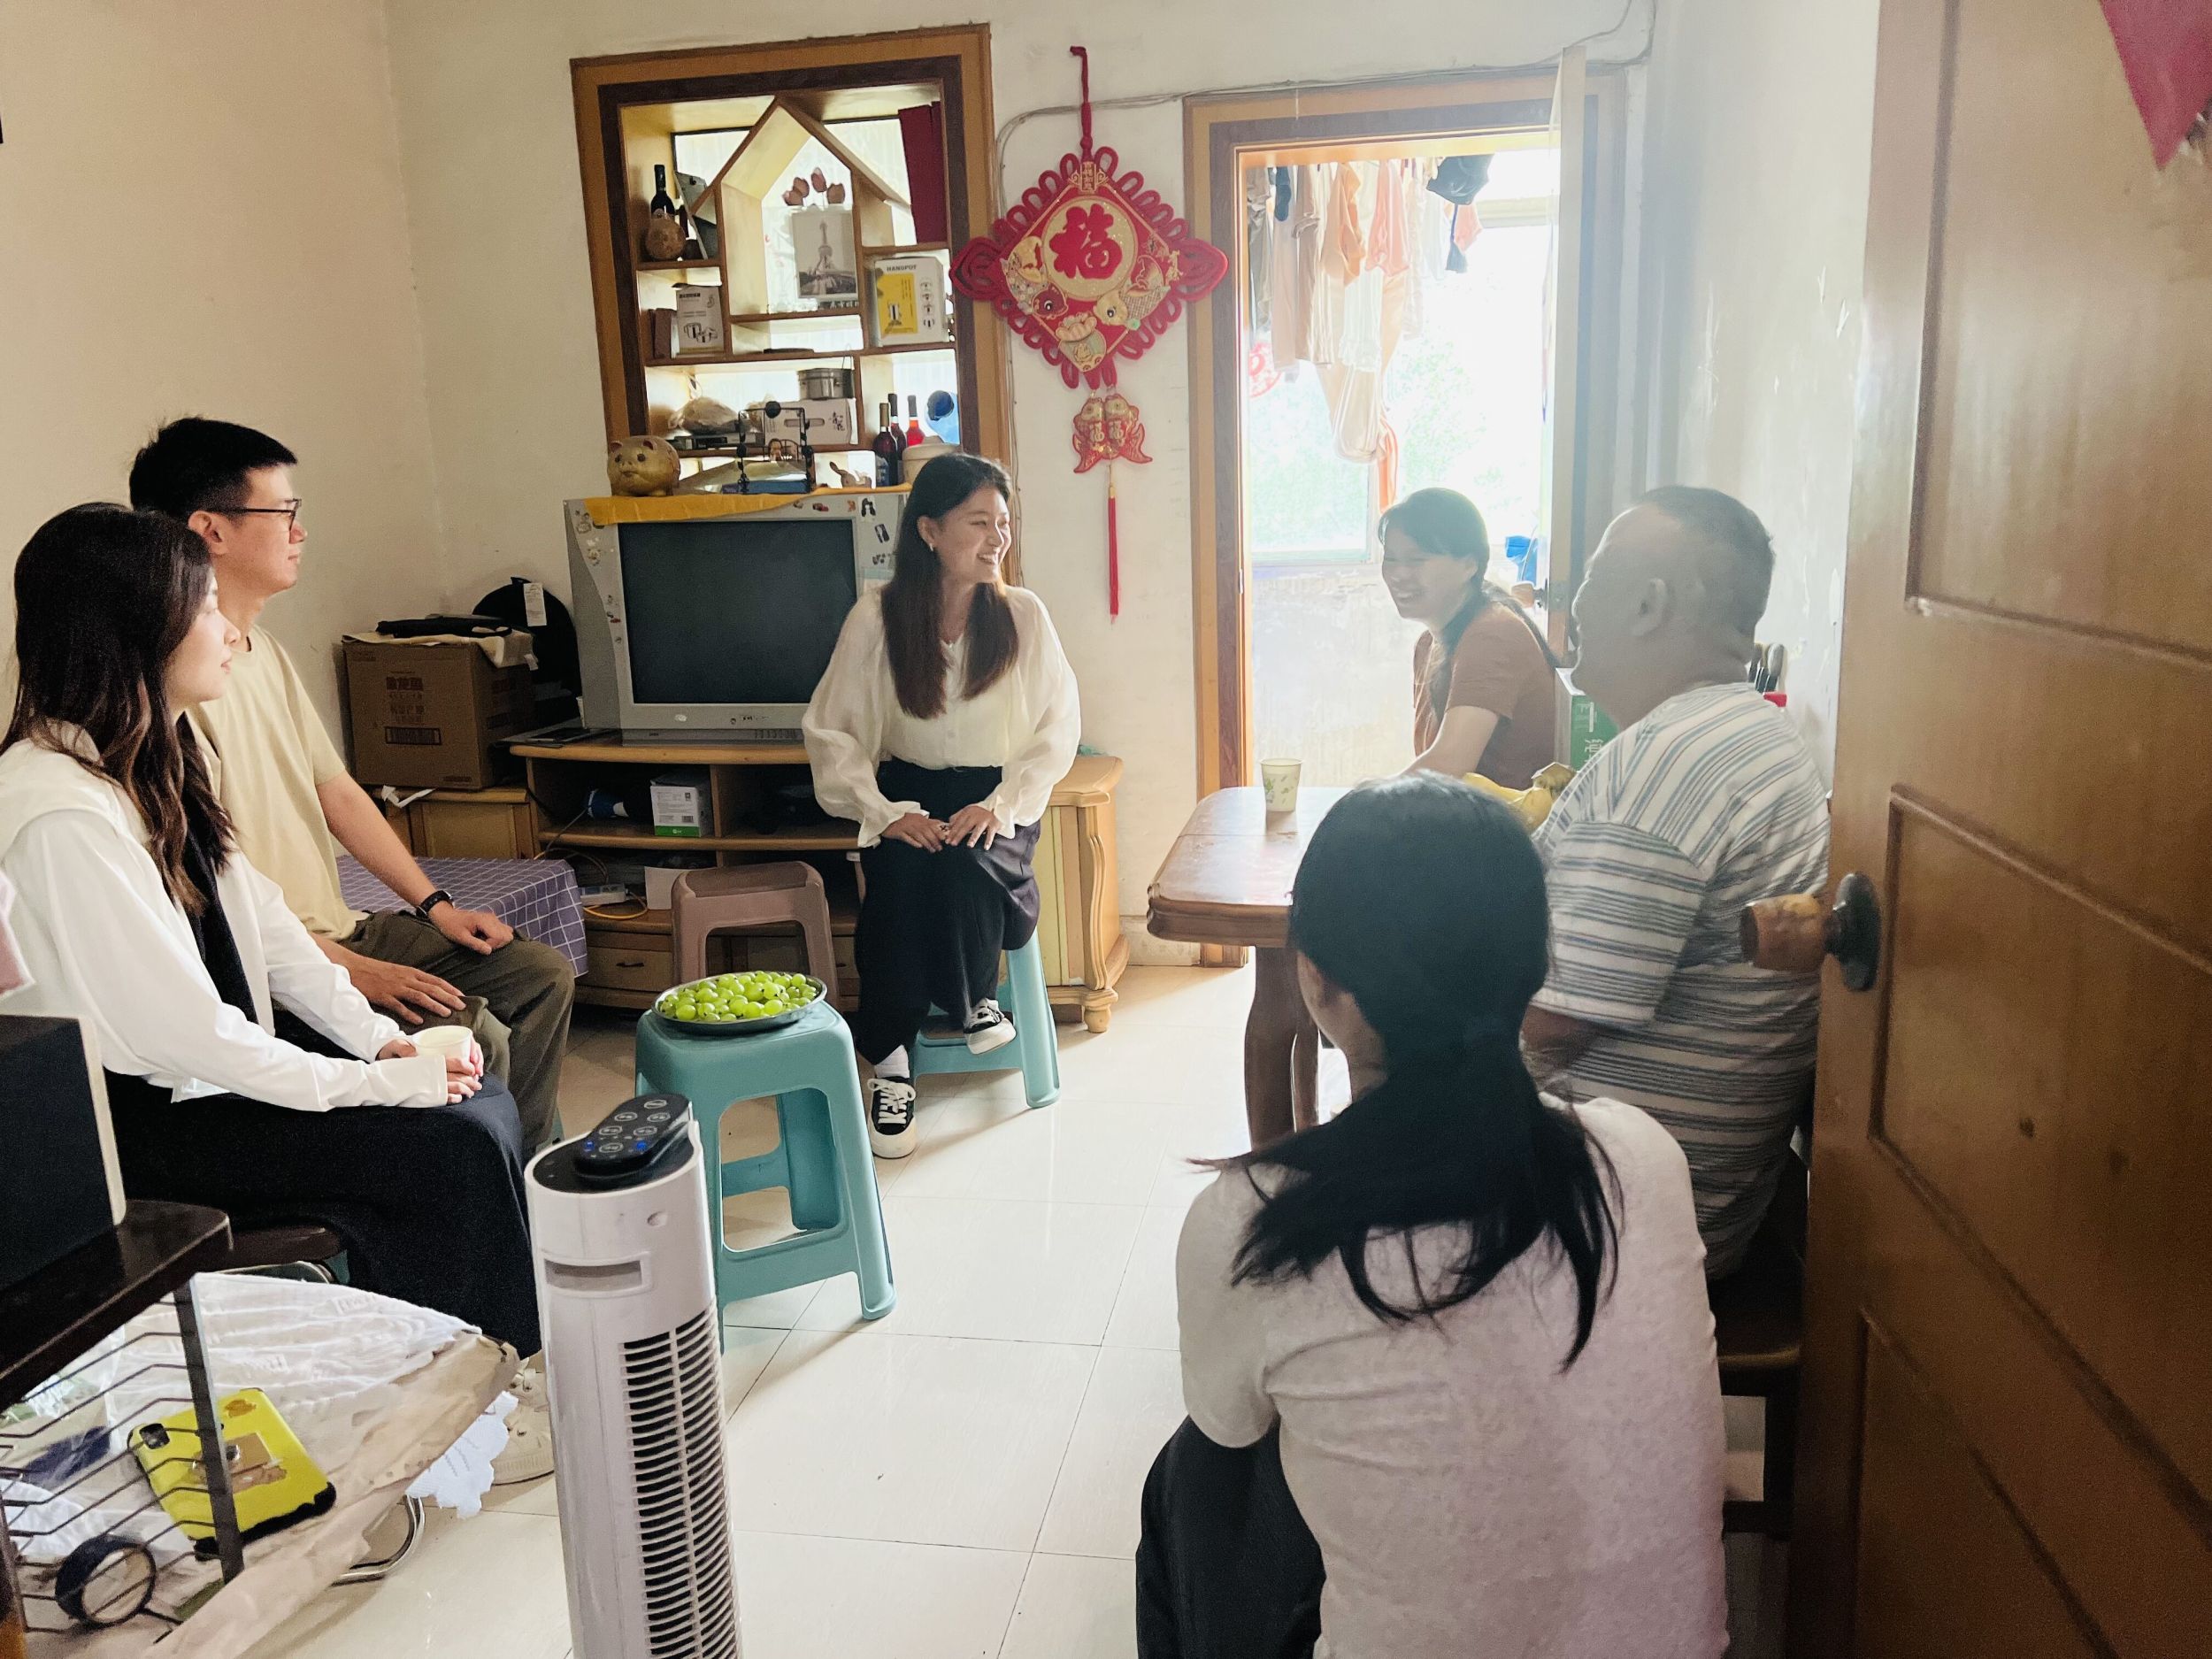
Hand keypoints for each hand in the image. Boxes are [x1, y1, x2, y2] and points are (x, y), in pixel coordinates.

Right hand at [344, 949, 467, 1022]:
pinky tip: (419, 1020)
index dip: (450, 988)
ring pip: (419, 996)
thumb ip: (411, 979)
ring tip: (447, 1013)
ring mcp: (395, 987)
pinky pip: (399, 1006)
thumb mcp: (397, 971)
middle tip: (462, 1006)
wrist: (353, 967)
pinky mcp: (383, 996)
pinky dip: (410, 1013)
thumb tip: (425, 989)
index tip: (462, 996)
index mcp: (410, 972)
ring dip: (435, 1005)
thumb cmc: (375, 970)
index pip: (435, 980)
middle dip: (449, 997)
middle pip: (432, 988)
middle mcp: (406, 978)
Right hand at [375, 1036, 478, 1101]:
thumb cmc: (389, 1061)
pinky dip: (454, 1099)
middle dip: (471, 1081)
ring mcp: (430, 1086)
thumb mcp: (402, 1050)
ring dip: (466, 1091)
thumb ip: (417, 1050)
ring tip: (471, 1093)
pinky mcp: (426, 1097)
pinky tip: (458, 1099)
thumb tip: (421, 1053)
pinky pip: (444, 1099)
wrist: (376, 1079)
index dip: (468, 1066)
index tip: (473, 1069)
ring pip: (455, 1088)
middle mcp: (432, 1073)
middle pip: (459, 1076)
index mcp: (429, 1060)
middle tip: (477, 1084)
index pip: (455, 1062)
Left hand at [430, 902, 511, 954]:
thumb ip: (475, 944)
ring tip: (485, 942)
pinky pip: (503, 930)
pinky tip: (486, 938)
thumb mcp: (461, 937)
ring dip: (499, 941)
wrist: (446, 915)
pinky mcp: (493, 921)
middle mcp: (492, 918)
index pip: (501, 936)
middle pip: (508, 935)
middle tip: (484, 945)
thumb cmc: (451, 926)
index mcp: (484, 921)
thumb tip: (489, 951)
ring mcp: (493, 918)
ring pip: (508, 933)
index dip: (493, 945)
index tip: (481, 946)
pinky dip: (498, 937)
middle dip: (498, 944)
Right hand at [882, 812, 946, 850]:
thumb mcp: (917, 818)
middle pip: (926, 831)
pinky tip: (919, 846)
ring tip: (932, 850)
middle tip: (939, 848)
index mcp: (919, 819)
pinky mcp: (898, 832)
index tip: (944, 838)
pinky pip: (907, 837)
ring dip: (926, 843)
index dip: (938, 832)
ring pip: (918, 835)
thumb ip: (928, 822)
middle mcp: (914, 822)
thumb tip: (940, 824)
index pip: (931, 825)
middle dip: (934, 840)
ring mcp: (906, 827)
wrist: (887, 816)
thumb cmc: (904, 819)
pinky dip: (913, 841)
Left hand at [944, 804, 999, 849]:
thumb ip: (958, 816)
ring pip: (978, 830)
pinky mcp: (994, 824)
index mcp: (968, 812)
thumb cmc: (979, 811)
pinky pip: (991, 834)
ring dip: (973, 838)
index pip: (958, 823)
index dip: (952, 832)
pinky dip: (988, 841)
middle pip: (966, 827)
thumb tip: (949, 824)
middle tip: (953, 844)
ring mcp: (985, 820)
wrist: (997, 807)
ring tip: (969, 845)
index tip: (947, 840)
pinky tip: (985, 847)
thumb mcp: (968, 810)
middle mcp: (976, 815)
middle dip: (959, 836)